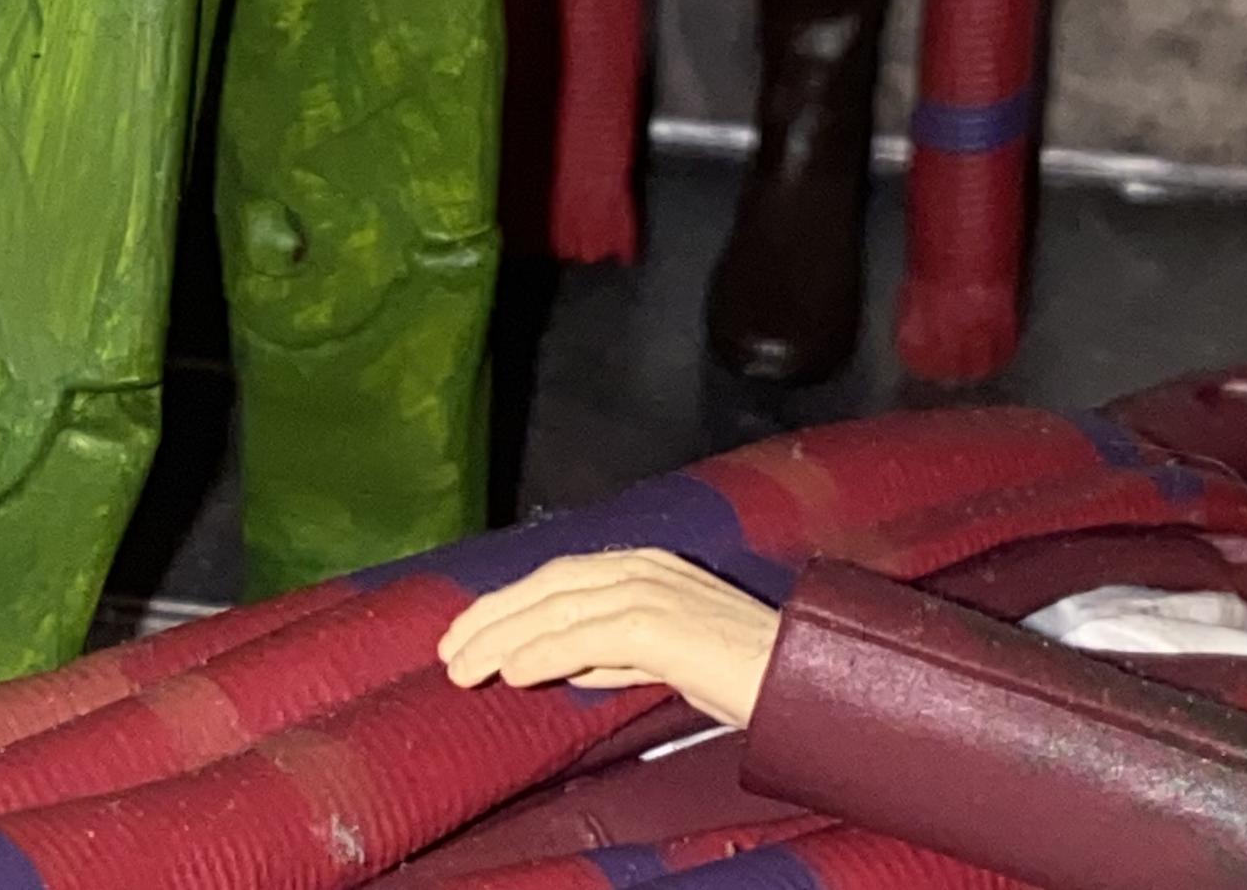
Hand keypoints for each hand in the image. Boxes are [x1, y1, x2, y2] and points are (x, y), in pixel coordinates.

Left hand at [438, 549, 782, 729]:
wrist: (799, 678)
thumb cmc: (742, 672)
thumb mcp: (669, 655)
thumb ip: (618, 653)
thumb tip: (569, 664)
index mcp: (645, 567)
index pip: (561, 578)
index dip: (509, 603)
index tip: (468, 633)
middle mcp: (644, 567)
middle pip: (550, 583)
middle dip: (493, 615)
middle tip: (448, 649)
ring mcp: (653, 590)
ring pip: (559, 606)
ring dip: (504, 637)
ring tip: (464, 667)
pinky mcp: (660, 623)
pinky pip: (587, 635)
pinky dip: (544, 650)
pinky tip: (512, 671)